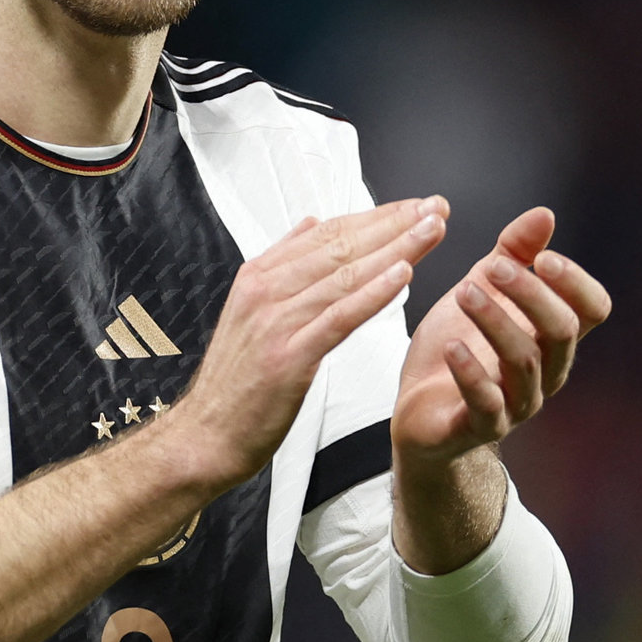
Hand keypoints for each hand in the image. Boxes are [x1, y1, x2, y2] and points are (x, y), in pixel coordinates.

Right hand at [172, 197, 448, 489]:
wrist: (205, 435)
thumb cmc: (235, 381)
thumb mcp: (249, 310)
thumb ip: (281, 264)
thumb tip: (310, 224)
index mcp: (259, 275)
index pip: (328, 234)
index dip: (376, 216)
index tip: (417, 206)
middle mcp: (265, 291)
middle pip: (341, 247)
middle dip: (395, 224)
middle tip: (436, 207)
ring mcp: (275, 323)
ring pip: (345, 276)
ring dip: (395, 249)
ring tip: (432, 230)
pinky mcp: (288, 358)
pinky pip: (338, 318)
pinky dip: (373, 293)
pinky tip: (404, 274)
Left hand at [394, 207, 610, 471]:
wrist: (419, 411)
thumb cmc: (459, 346)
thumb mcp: (481, 290)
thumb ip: (512, 254)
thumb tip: (545, 214)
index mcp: (552, 337)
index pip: (592, 310)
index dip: (575, 283)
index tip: (542, 257)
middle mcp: (546, 372)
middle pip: (562, 331)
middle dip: (531, 295)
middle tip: (494, 268)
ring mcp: (517, 404)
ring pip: (524, 362)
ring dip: (495, 322)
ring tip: (464, 293)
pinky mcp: (480, 426)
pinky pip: (487, 404)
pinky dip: (471, 373)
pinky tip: (452, 347)